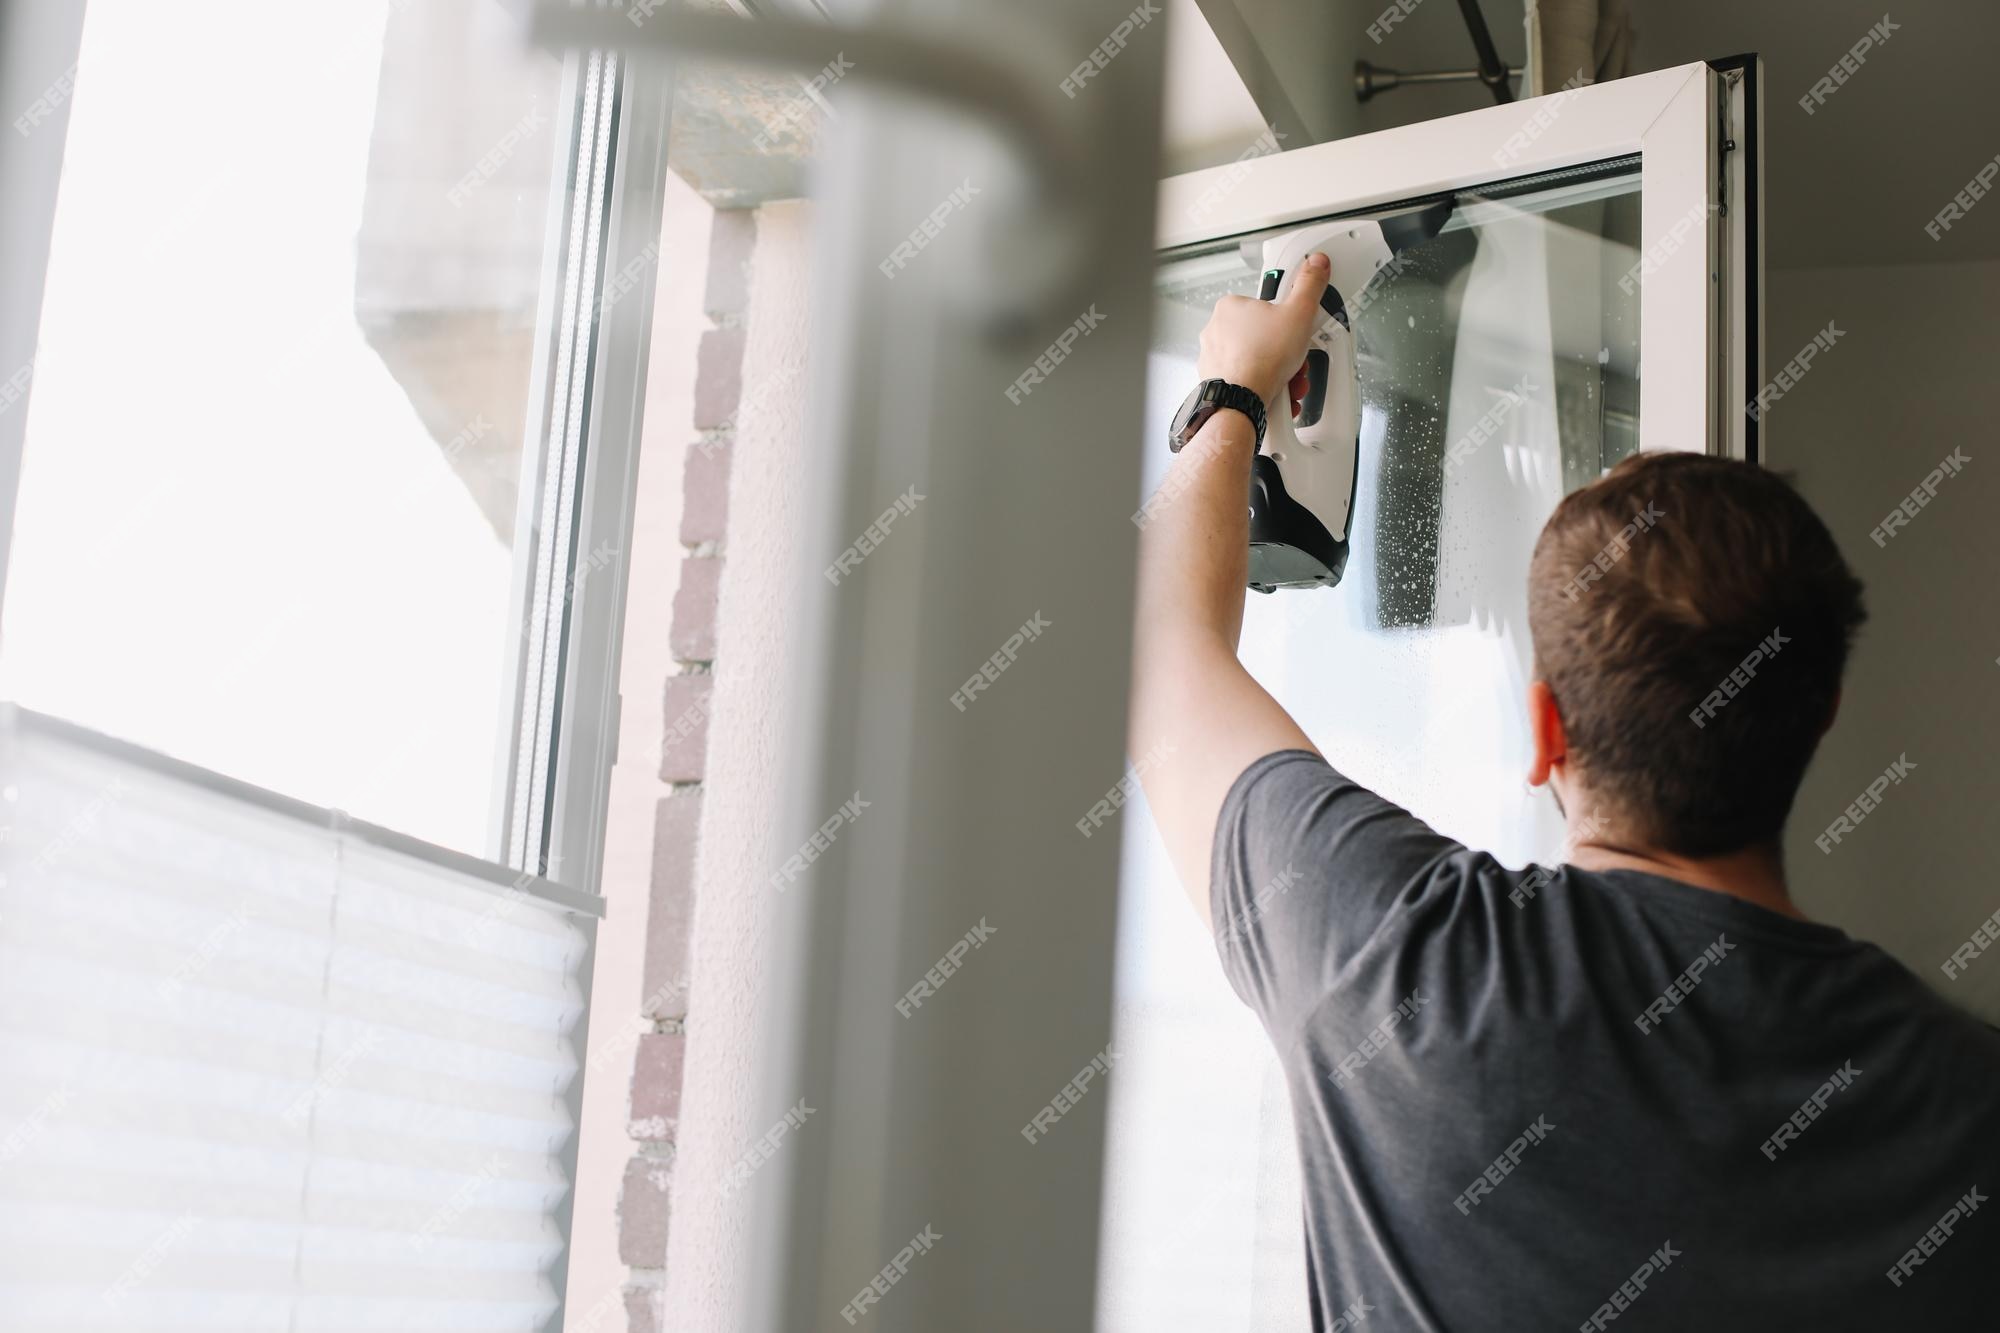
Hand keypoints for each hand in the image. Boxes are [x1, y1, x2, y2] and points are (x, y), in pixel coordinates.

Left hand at [1195, 252, 1328, 423]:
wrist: (1240, 401)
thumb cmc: (1262, 359)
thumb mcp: (1298, 313)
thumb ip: (1309, 285)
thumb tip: (1315, 264)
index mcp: (1231, 306)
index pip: (1266, 306)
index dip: (1288, 320)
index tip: (1295, 329)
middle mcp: (1217, 330)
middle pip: (1264, 337)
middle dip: (1286, 352)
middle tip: (1296, 359)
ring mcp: (1214, 356)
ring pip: (1256, 359)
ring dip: (1280, 371)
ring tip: (1289, 379)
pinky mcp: (1217, 380)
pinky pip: (1246, 379)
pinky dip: (1264, 386)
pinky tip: (1276, 392)